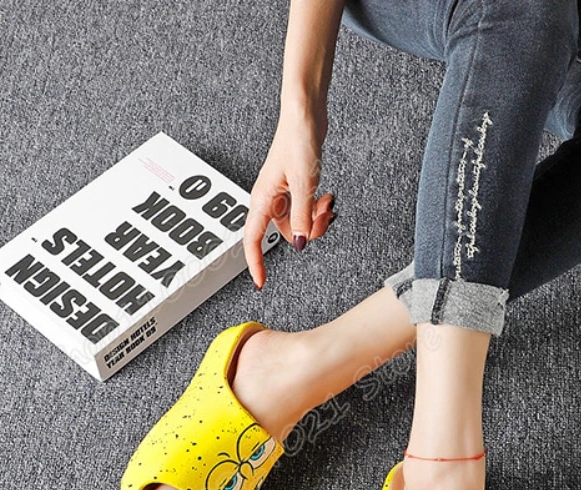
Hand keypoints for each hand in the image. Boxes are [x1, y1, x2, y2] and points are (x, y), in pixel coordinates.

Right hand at [243, 108, 336, 288]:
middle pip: (286, 235)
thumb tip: (299, 244)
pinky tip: (327, 196)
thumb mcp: (304, 183)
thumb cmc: (297, 140)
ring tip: (328, 200)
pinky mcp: (296, 189)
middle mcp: (269, 200)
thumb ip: (301, 217)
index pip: (252, 239)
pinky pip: (307, 212)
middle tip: (325, 215)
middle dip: (308, 231)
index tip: (260, 283)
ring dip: (317, 219)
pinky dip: (319, 209)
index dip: (255, 263)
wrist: (305, 115)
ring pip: (300, 225)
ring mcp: (283, 195)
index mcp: (262, 199)